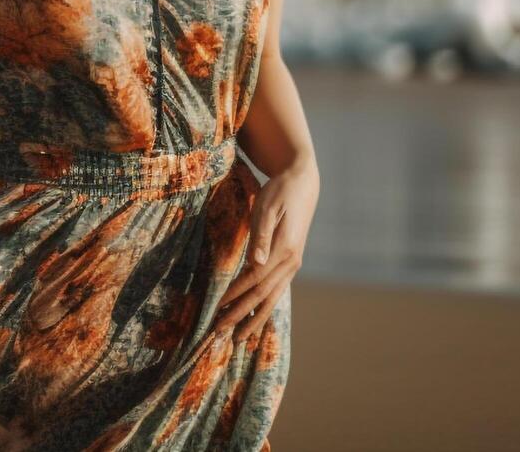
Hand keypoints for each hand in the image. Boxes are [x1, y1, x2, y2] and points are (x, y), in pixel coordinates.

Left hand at [213, 163, 318, 341]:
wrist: (302, 182)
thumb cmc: (280, 191)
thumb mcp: (268, 207)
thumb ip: (262, 235)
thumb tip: (255, 263)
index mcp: (284, 250)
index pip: (253, 280)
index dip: (234, 296)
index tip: (216, 310)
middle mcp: (290, 262)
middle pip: (262, 296)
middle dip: (240, 316)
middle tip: (221, 335)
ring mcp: (292, 264)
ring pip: (271, 298)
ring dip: (253, 318)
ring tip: (239, 337)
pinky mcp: (290, 262)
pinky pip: (276, 291)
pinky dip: (263, 307)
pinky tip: (254, 317)